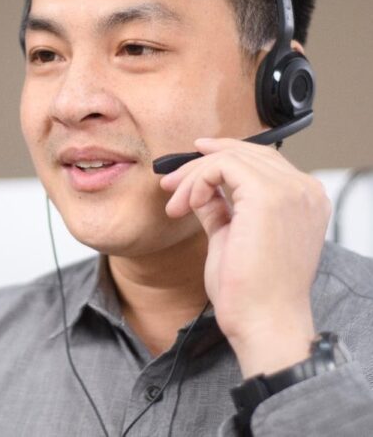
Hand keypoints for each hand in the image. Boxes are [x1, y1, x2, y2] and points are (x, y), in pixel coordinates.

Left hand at [159, 138, 330, 376]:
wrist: (263, 321)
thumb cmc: (251, 292)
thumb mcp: (231, 237)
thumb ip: (220, 208)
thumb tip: (200, 189)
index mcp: (304, 201)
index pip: (262, 161)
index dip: (221, 158)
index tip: (187, 170)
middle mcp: (305, 190)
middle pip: (247, 153)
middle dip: (201, 164)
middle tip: (171, 183)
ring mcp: (290, 190)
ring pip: (231, 157)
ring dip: (193, 177)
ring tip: (176, 205)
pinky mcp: (268, 195)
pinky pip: (223, 166)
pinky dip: (198, 181)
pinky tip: (188, 205)